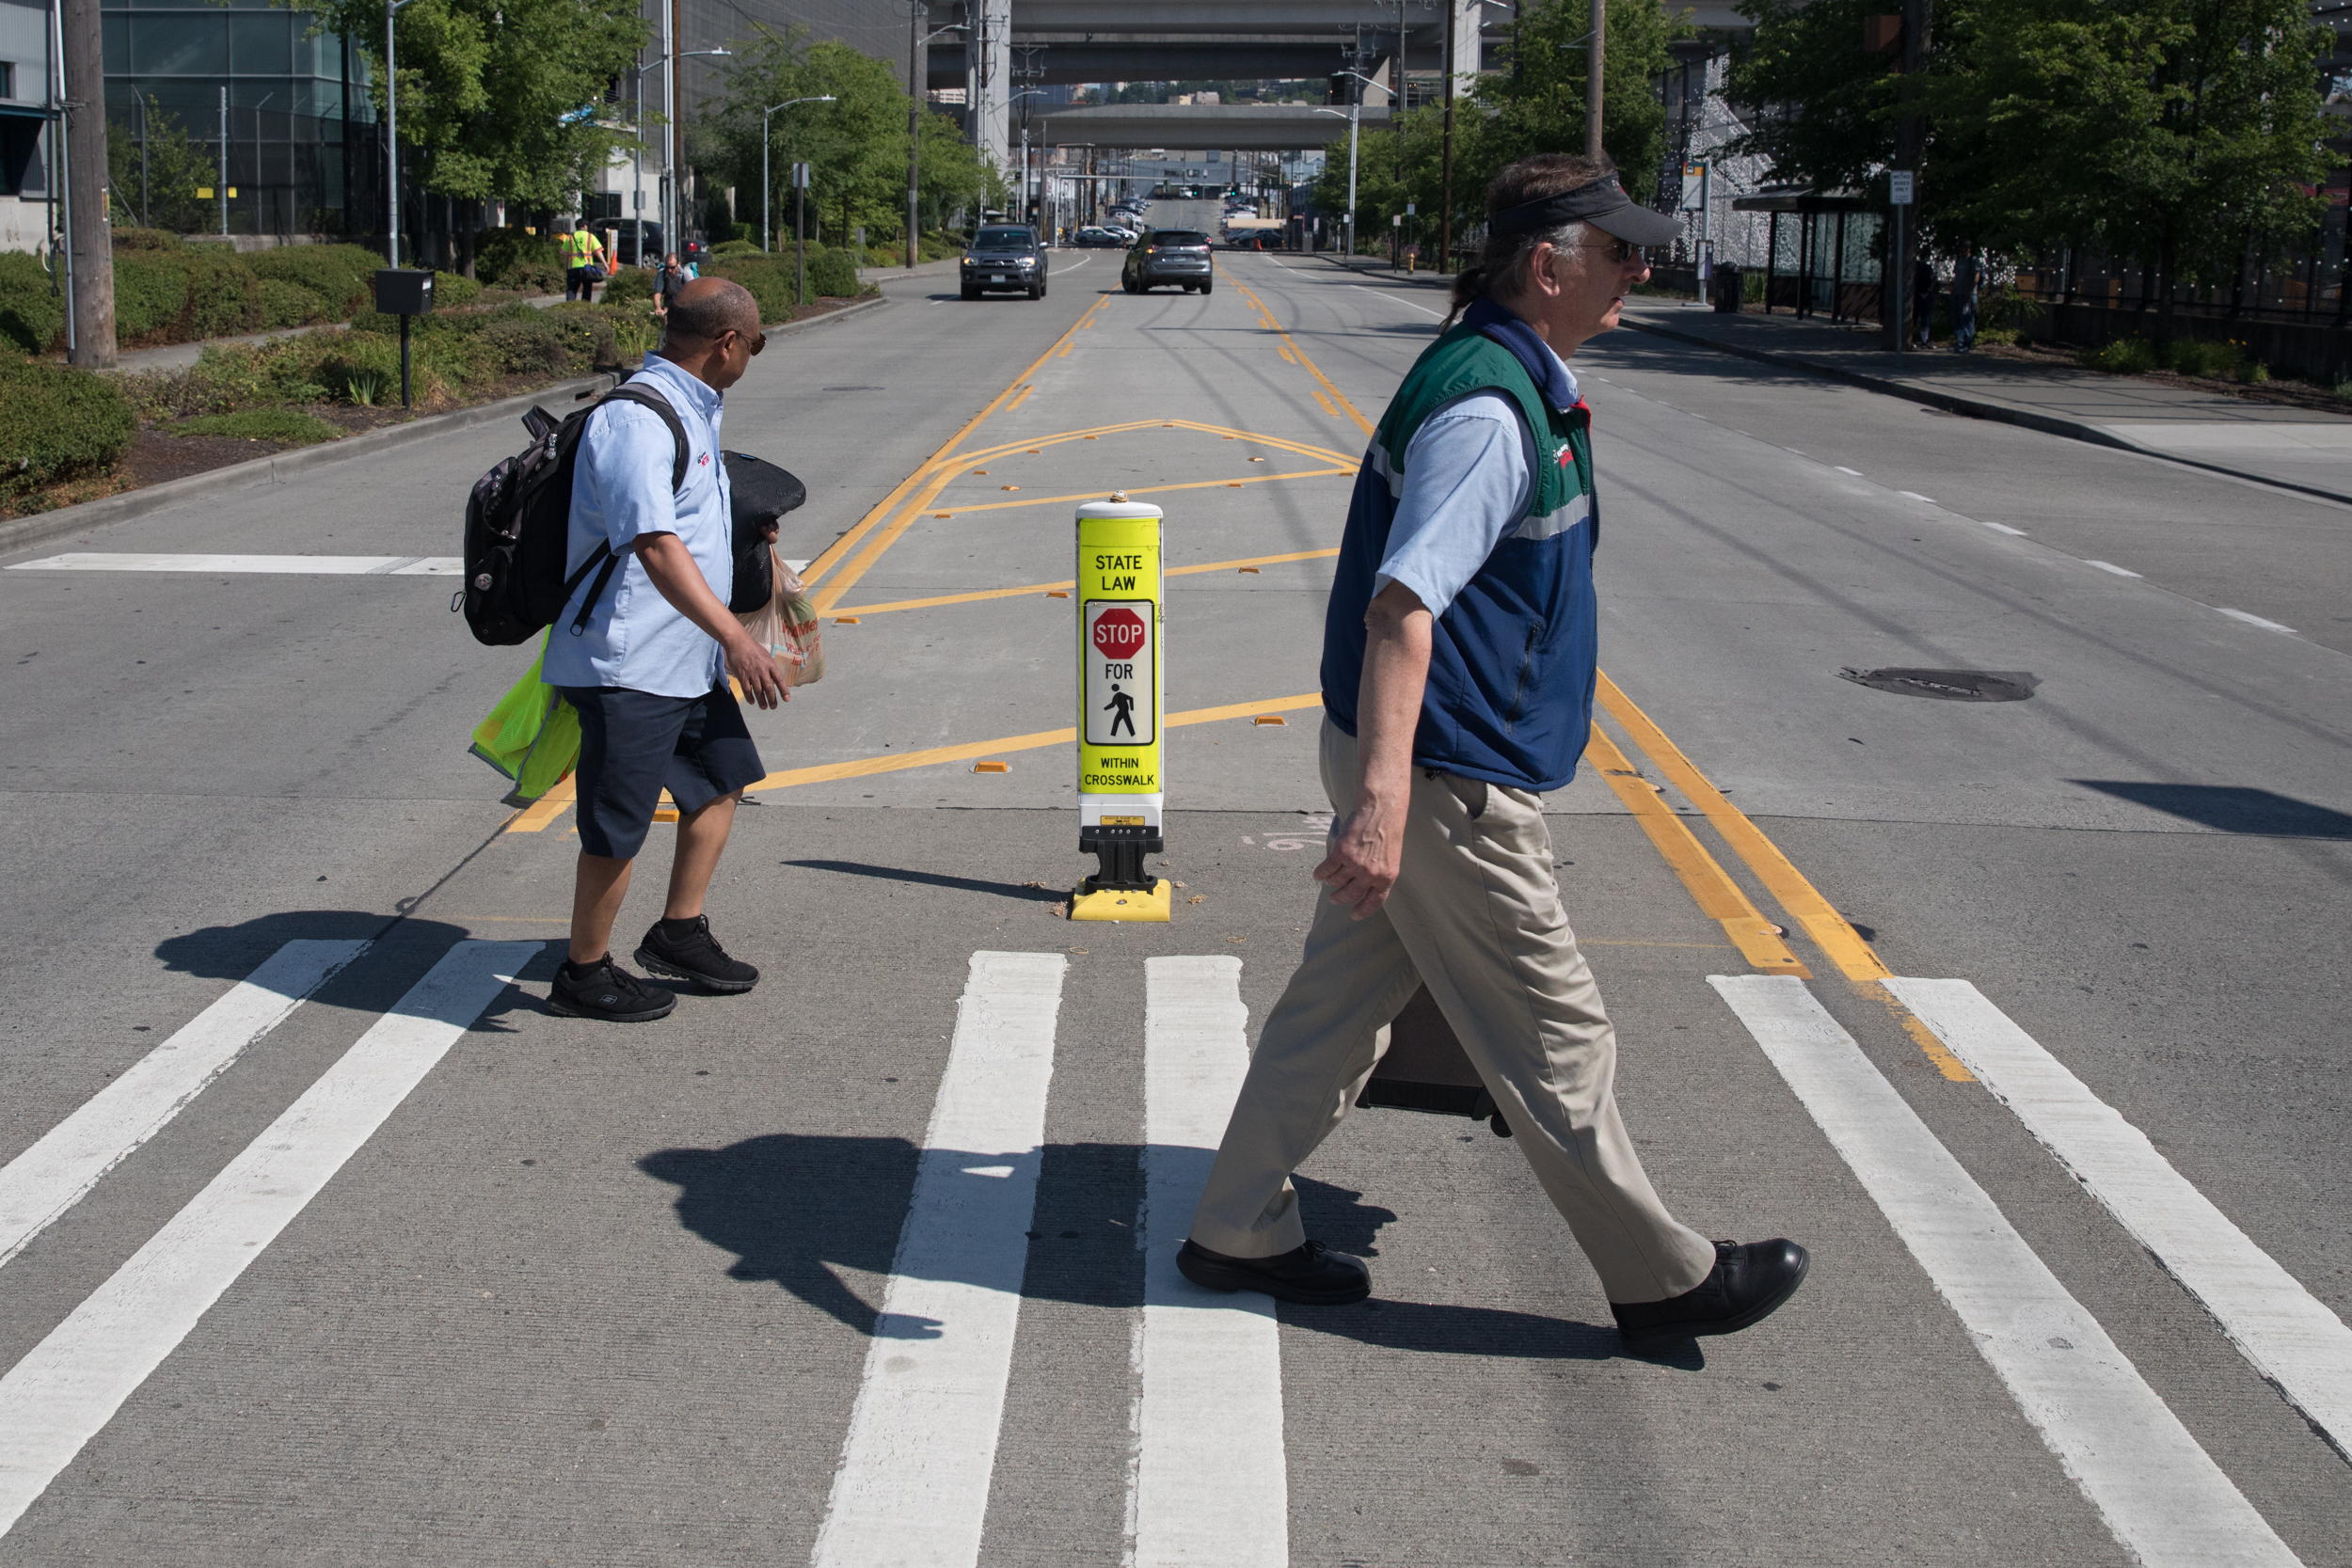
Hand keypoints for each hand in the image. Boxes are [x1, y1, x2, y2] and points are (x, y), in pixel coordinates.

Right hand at [726, 630, 786, 709]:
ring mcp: (752, 674)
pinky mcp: (742, 676)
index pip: (779, 680)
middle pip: (769, 688)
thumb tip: (774, 677)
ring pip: (759, 692)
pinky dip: (750, 697)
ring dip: (762, 701)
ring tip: (764, 707)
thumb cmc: (753, 648)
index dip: (784, 690)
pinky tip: (752, 702)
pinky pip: (747, 690)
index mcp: (770, 665)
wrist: (738, 642)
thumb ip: (770, 666)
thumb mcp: (766, 655)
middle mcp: (762, 671)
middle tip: (773, 707)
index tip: (787, 699)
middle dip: (772, 700)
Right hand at [1312, 793, 1403, 918]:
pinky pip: (1326, 869)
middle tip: (1334, 899)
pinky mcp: (1341, 853)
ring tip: (1328, 879)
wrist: (1381, 809)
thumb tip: (1364, 886)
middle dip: (1340, 899)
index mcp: (1387, 877)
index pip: (1374, 902)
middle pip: (1350, 894)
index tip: (1354, 915)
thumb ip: (1379, 873)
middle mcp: (1371, 874)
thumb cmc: (1389, 830)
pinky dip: (1320, 873)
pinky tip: (1318, 874)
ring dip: (1330, 881)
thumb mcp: (1391, 857)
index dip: (1362, 910)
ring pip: (1336, 881)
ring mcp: (1355, 864)